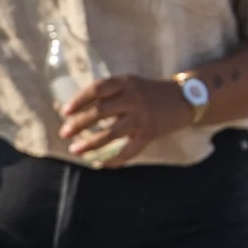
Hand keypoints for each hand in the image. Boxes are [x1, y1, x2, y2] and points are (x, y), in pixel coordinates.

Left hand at [55, 75, 199, 166]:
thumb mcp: (130, 83)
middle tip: (64, 133)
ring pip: (111, 133)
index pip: (97, 89)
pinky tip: (100, 164)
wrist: (183, 99)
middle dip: (79, 124)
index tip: (64, 111)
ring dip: (91, 143)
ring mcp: (142, 118)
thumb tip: (76, 108)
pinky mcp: (149, 134)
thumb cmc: (149, 91)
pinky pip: (128, 150)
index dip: (79, 100)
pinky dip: (113, 160)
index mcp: (126, 83)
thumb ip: (108, 92)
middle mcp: (134, 99)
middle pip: (101, 112)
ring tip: (75, 150)